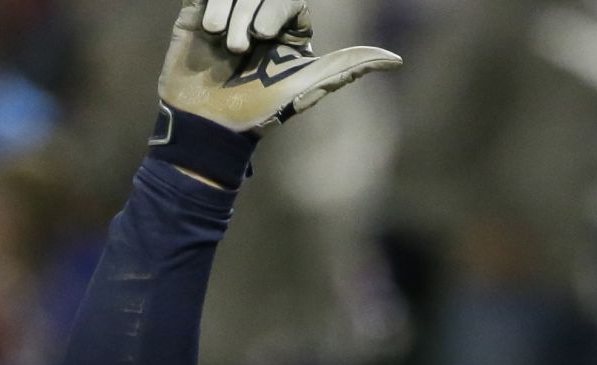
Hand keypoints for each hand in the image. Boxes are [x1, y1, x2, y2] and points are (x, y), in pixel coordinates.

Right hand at [159, 1, 398, 135]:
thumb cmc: (259, 109)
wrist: (207, 121)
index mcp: (290, 31)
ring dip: (229, 11)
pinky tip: (208, 29)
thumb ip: (347, 68)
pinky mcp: (200, 9)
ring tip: (222, 44)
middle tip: (240, 48)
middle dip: (249, 13)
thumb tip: (396, 59)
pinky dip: (210, 2)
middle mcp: (261, 18)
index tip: (263, 34)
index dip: (275, 9)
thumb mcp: (307, 87)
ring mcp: (230, 11)